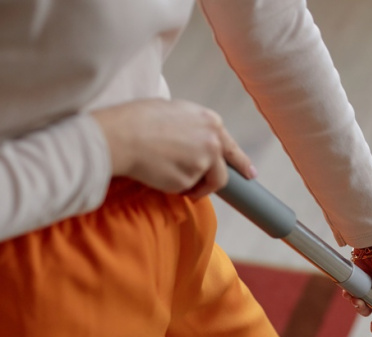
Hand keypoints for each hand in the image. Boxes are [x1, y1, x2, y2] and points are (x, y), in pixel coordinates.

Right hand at [91, 98, 255, 199]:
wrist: (121, 135)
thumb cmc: (138, 119)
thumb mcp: (174, 111)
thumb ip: (192, 126)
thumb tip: (193, 140)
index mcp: (210, 122)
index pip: (231, 147)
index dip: (241, 163)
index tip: (250, 174)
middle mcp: (212, 142)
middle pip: (221, 172)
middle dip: (212, 182)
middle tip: (202, 189)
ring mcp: (202, 163)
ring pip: (202, 184)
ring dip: (189, 184)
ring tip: (165, 171)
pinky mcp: (188, 181)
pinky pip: (184, 189)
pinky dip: (173, 186)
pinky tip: (157, 172)